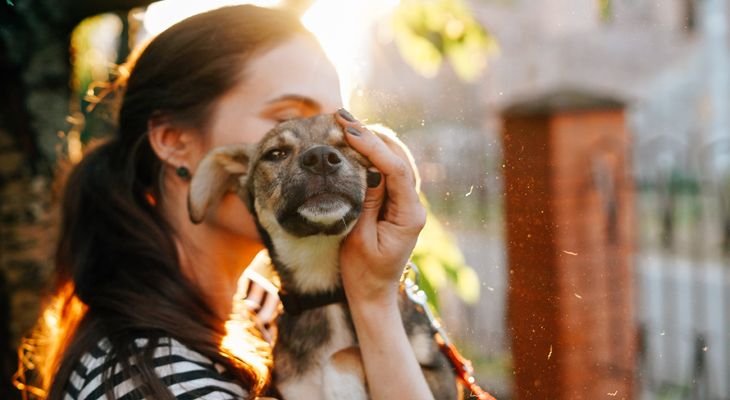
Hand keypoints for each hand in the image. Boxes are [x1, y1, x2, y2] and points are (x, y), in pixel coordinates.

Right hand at [335, 109, 426, 305]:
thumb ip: (365, 203)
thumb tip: (367, 167)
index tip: (349, 131)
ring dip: (371, 141)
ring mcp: (406, 203)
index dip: (373, 147)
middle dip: (371, 135)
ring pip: (395, 160)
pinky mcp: (396, 203)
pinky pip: (388, 171)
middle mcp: (413, 205)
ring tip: (345, 123)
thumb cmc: (362, 273)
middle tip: (342, 117)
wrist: (372, 294)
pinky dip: (372, 154)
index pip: (396, 171)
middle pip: (398, 158)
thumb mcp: (358, 239)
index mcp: (409, 216)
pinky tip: (354, 143)